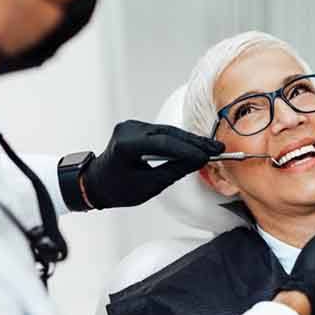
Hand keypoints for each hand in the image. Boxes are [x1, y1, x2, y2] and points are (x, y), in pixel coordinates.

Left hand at [82, 120, 224, 208]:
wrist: (96, 183)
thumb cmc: (117, 189)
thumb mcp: (149, 186)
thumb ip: (174, 171)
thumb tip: (198, 161)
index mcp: (125, 145)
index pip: (163, 143)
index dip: (188, 149)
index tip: (207, 156)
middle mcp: (128, 130)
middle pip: (169, 134)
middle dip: (195, 143)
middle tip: (217, 149)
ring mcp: (132, 126)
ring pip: (168, 131)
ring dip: (190, 140)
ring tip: (211, 148)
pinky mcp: (137, 127)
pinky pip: (163, 132)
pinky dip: (180, 140)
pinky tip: (196, 144)